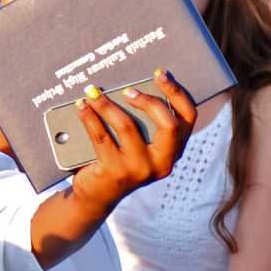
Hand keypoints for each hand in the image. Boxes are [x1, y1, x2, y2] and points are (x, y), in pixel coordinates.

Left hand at [68, 70, 197, 210]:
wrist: (95, 195)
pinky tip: (82, 107)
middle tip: (128, 90)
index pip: (188, 118)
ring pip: (128, 126)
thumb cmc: (118, 161)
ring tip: (93, 94)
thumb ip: (143, 123)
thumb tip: (129, 86)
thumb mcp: (138, 144)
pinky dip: (90, 118)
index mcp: (174, 151)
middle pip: (168, 124)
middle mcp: (163, 163)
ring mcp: (140, 169)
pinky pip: (101, 137)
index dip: (177, 93)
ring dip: (107, 105)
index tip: (160, 74)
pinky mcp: (116, 172)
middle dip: (149, 100)